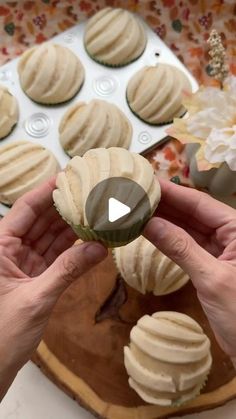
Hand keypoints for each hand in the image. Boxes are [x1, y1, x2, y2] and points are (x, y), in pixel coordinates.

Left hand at [0, 179, 106, 399]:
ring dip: (72, 226)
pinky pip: (56, 255)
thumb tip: (99, 247)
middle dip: (64, 206)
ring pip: (51, 237)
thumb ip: (67, 271)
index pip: (25, 209)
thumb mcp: (36, 299)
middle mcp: (9, 250)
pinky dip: (74, 248)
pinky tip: (92, 239)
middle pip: (40, 220)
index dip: (47, 191)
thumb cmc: (2, 335)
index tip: (68, 176)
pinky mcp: (35, 276)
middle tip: (90, 191)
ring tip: (96, 211)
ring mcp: (23, 263)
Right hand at [144, 179, 235, 363]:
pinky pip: (188, 246)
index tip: (146, 182)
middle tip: (135, 195)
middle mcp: (231, 234)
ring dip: (165, 220)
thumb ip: (180, 248)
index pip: (201, 203)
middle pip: (194, 213)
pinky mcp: (211, 265)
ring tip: (137, 209)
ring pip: (189, 228)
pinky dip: (169, 240)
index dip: (173, 192)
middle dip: (165, 204)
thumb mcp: (211, 278)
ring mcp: (221, 250)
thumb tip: (148, 223)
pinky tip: (150, 231)